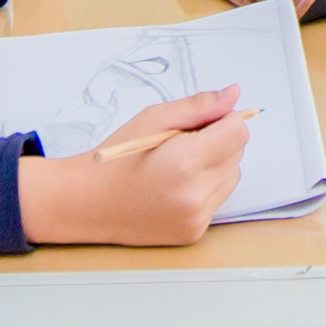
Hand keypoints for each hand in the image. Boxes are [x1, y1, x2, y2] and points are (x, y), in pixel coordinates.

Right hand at [16, 85, 249, 245]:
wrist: (86, 204)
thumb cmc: (115, 159)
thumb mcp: (152, 119)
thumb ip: (199, 106)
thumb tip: (234, 94)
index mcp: (184, 162)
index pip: (239, 132)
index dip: (224, 120)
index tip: (202, 122)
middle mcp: (194, 195)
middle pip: (237, 154)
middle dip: (218, 142)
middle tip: (181, 144)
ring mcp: (195, 218)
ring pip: (231, 176)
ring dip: (215, 166)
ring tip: (177, 166)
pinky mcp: (194, 233)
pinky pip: (218, 200)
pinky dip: (205, 189)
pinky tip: (175, 187)